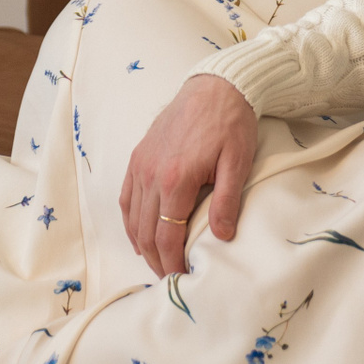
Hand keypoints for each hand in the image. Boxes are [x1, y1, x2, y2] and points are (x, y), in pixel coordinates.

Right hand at [120, 74, 257, 277]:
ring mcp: (140, 165)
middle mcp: (151, 175)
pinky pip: (126, 197)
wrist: (215, 86)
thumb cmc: (231, 123)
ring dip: (142, 244)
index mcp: (176, 181)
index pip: (166, 236)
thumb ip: (227, 202)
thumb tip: (222, 237)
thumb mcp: (238, 162)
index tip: (181, 277)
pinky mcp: (138, 156)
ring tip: (156, 261)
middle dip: (156, 260)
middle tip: (169, 277)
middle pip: (146, 232)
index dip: (171, 262)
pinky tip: (139, 234)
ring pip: (132, 217)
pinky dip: (130, 221)